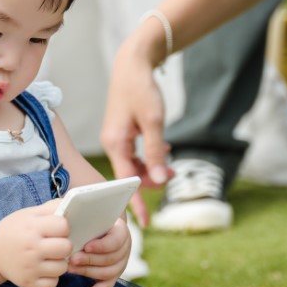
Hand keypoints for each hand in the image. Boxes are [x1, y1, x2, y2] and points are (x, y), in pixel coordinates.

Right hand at [0, 202, 71, 286]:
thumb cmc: (15, 230)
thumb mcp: (29, 214)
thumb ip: (51, 208)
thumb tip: (73, 203)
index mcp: (32, 227)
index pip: (64, 226)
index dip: (63, 228)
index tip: (55, 230)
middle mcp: (31, 248)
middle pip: (66, 248)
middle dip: (64, 245)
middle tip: (54, 245)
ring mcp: (30, 267)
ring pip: (62, 268)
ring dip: (58, 263)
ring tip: (48, 257)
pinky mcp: (28, 282)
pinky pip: (53, 283)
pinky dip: (51, 278)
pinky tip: (43, 269)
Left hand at [68, 217, 130, 286]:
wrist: (94, 226)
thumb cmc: (88, 218)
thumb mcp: (87, 213)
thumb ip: (82, 214)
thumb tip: (69, 217)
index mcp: (120, 230)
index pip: (116, 240)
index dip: (102, 245)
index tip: (86, 246)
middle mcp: (124, 247)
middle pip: (112, 258)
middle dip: (90, 260)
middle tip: (72, 259)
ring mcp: (121, 262)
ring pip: (110, 272)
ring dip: (89, 272)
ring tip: (71, 269)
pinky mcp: (113, 274)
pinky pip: (109, 284)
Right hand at [100, 39, 170, 225]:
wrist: (133, 63)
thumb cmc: (141, 88)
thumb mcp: (154, 122)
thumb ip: (156, 152)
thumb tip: (162, 178)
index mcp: (115, 143)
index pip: (125, 181)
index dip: (136, 202)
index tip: (145, 223)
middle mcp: (112, 143)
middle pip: (130, 174)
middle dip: (151, 180)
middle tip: (175, 176)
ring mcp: (116, 138)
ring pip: (133, 164)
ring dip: (152, 167)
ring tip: (172, 164)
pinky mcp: (122, 132)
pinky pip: (134, 153)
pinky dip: (148, 156)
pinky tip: (164, 151)